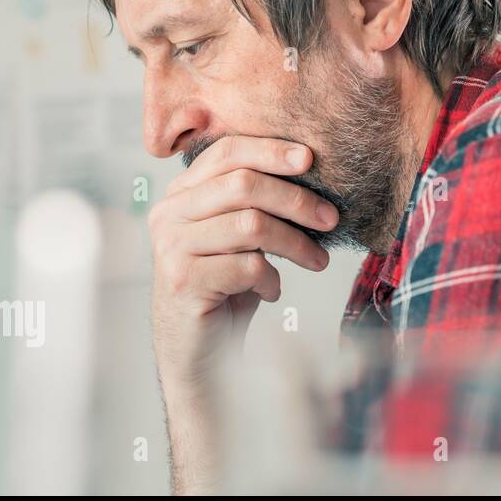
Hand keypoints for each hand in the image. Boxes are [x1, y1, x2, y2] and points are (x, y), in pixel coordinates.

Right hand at [147, 135, 337, 396]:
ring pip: (251, 225)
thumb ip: (257, 202)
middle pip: (244, 185)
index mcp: (181, 193)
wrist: (202, 350)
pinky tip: (272, 290)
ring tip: (317, 261)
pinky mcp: (183, 280)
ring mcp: (171, 247)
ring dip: (296, 243)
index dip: (270, 150)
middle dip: (297, 200)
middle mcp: (168, 213)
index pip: (226, 152)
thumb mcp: (242, 235)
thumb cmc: (228, 285)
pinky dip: (272, 279)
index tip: (310, 159)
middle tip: (332, 219)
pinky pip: (247, 266)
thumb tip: (310, 171)